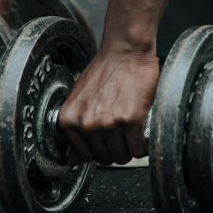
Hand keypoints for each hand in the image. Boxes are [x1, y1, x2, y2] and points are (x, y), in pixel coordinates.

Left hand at [57, 46, 159, 165]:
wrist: (125, 51)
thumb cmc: (104, 71)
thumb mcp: (79, 99)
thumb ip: (74, 130)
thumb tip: (70, 161)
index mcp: (69, 120)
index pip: (85, 155)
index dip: (99, 148)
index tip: (107, 138)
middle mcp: (86, 124)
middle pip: (104, 159)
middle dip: (115, 149)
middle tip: (122, 132)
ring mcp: (108, 124)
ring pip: (122, 157)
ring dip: (129, 149)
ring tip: (132, 132)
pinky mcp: (130, 121)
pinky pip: (138, 149)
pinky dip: (143, 146)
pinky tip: (142, 134)